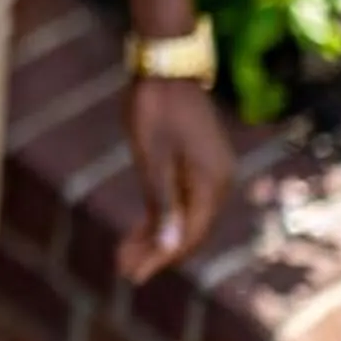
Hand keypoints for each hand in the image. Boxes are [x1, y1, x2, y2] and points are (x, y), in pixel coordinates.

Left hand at [116, 75, 234, 282]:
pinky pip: (181, 198)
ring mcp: (209, 172)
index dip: (161, 258)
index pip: (188, 234)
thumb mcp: (152, 157)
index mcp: (210, 183)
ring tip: (125, 255)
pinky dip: (160, 214)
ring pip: (184, 216)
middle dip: (156, 252)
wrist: (166, 65)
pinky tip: (140, 229)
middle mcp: (217, 182)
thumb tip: (169, 246)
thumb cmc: (155, 108)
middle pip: (188, 229)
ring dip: (156, 236)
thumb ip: (162, 202)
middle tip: (124, 269)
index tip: (133, 276)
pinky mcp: (197, 163)